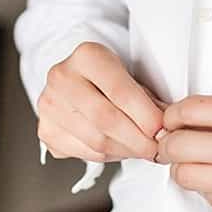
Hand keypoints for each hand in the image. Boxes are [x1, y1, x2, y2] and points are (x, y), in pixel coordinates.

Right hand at [36, 40, 167, 164]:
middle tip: (156, 148)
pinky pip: (84, 153)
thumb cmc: (107, 75)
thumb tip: (165, 130)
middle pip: (106, 120)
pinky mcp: (46, 130)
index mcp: (86, 56)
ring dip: (125, 151)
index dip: (145, 116)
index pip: (120, 92)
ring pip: (95, 142)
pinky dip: (108, 155)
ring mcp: (49, 106)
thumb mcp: (131, 74)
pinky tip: (119, 148)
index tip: (162, 130)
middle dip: (137, 140)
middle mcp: (61, 78)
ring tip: (140, 149)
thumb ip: (147, 99)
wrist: (76, 77)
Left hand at [153, 96, 211, 211]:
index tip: (172, 122)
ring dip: (187, 170)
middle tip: (175, 145)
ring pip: (184, 176)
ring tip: (202, 165)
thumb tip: (192, 122)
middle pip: (174, 147)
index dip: (171, 118)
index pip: (184, 112)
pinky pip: (210, 199)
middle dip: (170, 146)